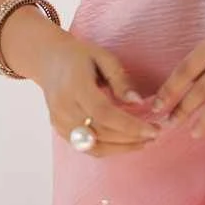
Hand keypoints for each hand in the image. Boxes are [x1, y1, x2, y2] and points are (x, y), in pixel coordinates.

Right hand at [38, 31, 161, 156]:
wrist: (49, 61)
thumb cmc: (79, 56)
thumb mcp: (103, 57)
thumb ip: (120, 80)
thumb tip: (137, 103)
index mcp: (75, 86)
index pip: (104, 114)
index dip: (129, 126)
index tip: (153, 129)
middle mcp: (64, 107)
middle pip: (100, 133)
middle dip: (131, 138)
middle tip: (155, 134)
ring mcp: (60, 121)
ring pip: (94, 146)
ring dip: (122, 148)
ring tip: (144, 141)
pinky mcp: (60, 130)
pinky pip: (86, 147)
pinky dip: (108, 148)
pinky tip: (126, 142)